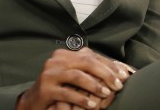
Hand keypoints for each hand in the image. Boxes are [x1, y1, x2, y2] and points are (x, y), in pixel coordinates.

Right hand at [16, 48, 130, 109]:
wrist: (34, 100)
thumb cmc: (60, 88)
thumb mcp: (75, 76)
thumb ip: (92, 71)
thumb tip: (121, 69)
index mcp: (65, 54)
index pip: (91, 56)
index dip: (109, 65)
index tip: (125, 74)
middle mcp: (57, 60)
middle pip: (86, 62)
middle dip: (105, 73)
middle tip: (119, 85)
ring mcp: (50, 73)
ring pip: (77, 76)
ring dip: (94, 85)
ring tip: (106, 94)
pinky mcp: (46, 88)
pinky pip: (67, 93)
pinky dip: (82, 99)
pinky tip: (92, 105)